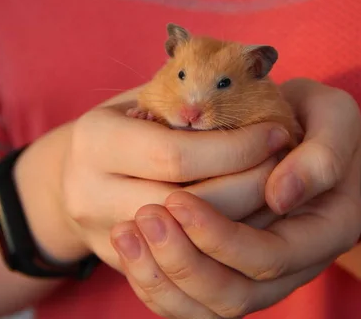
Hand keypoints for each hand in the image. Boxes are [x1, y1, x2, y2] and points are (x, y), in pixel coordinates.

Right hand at [56, 87, 292, 270]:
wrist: (75, 174)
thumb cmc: (125, 124)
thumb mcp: (144, 97)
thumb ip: (187, 98)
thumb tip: (256, 95)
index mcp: (95, 140)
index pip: (177, 154)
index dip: (236, 148)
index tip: (276, 133)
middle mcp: (89, 192)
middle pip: (188, 205)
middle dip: (250, 185)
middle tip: (285, 163)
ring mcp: (104, 235)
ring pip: (192, 241)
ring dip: (246, 217)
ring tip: (277, 190)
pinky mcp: (122, 265)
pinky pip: (184, 264)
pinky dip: (225, 242)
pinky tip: (253, 217)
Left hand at [111, 78, 360, 317]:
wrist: (298, 135)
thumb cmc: (313, 118)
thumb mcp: (334, 115)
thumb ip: (323, 152)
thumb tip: (281, 195)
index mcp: (330, 228)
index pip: (270, 256)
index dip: (221, 236)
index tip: (177, 198)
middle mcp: (298, 264)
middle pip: (235, 294)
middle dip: (185, 260)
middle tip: (144, 216)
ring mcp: (262, 274)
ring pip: (208, 308)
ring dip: (164, 278)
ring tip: (127, 232)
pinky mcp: (231, 270)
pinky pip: (190, 303)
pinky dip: (156, 284)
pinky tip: (129, 245)